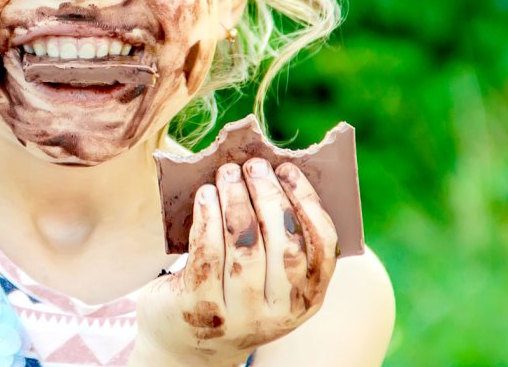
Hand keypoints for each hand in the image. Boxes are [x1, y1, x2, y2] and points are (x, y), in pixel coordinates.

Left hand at [134, 158, 337, 364]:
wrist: (186, 343)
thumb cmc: (232, 292)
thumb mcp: (267, 278)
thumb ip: (279, 237)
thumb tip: (277, 173)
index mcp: (307, 301)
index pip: (322, 248)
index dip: (307, 203)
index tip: (289, 170)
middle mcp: (278, 313)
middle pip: (284, 244)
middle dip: (269, 196)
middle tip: (254, 165)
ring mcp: (239, 315)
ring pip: (245, 247)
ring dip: (236, 200)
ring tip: (227, 173)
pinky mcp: (201, 309)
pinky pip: (208, 254)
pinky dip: (208, 217)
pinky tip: (205, 195)